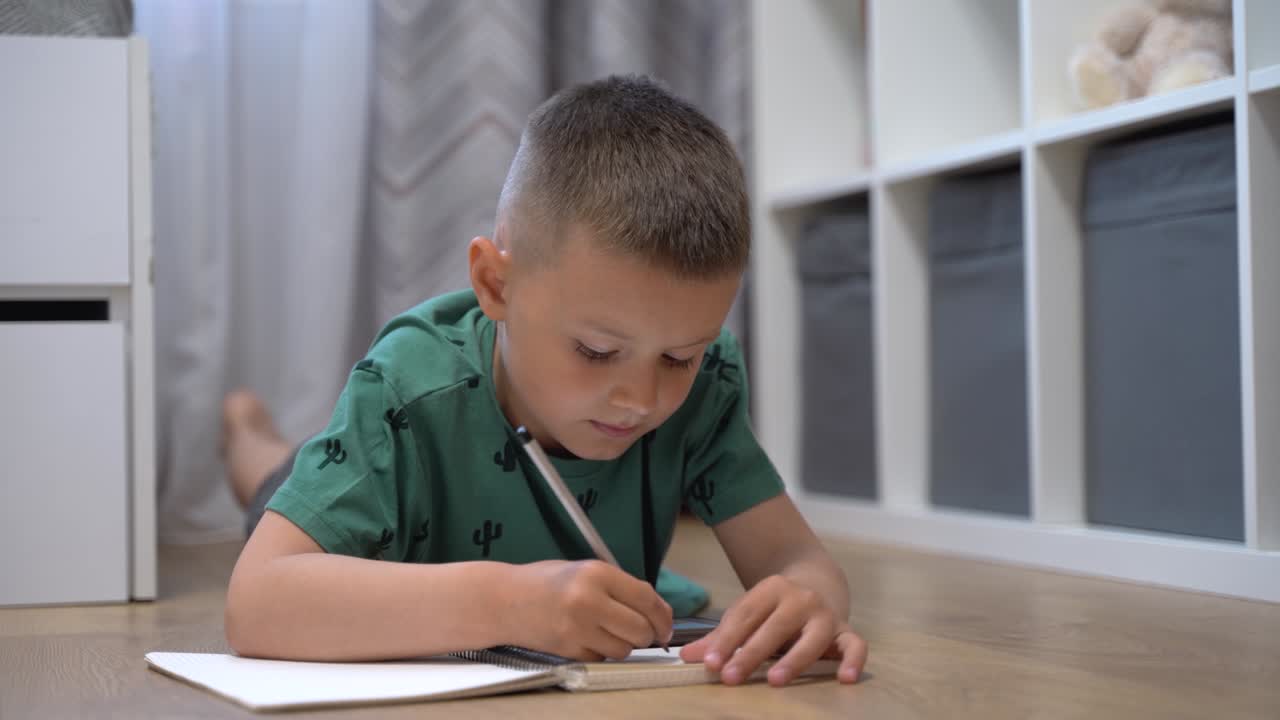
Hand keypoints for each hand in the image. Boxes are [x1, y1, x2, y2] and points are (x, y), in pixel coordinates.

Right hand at [504, 560, 672, 660]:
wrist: (503, 600)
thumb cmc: (546, 581)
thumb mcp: (584, 570)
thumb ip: (619, 586)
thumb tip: (656, 609)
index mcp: (596, 573)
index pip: (646, 598)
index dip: (663, 615)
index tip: (665, 625)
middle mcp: (589, 600)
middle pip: (640, 629)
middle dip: (648, 634)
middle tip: (645, 633)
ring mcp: (577, 628)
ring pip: (624, 649)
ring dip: (625, 644)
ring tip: (611, 632)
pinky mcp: (568, 650)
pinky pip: (602, 658)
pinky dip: (603, 653)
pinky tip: (590, 639)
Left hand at [678, 575, 866, 685]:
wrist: (818, 583)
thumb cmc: (775, 609)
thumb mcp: (748, 615)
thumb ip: (719, 637)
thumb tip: (686, 657)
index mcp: (771, 589)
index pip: (745, 615)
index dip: (726, 640)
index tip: (710, 664)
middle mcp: (801, 598)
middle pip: (775, 627)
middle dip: (751, 653)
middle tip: (730, 677)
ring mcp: (826, 614)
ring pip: (813, 637)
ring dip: (794, 659)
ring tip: (775, 681)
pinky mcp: (846, 631)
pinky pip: (856, 645)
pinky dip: (854, 661)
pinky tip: (845, 679)